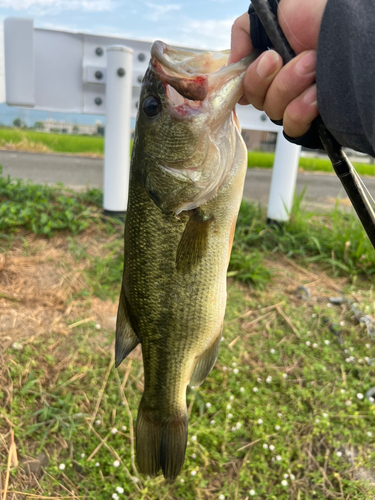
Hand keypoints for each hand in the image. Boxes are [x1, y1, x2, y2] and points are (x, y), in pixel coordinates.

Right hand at [229, 0, 327, 137]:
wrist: (355, 37)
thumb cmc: (323, 15)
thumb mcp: (275, 10)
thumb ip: (245, 32)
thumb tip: (232, 64)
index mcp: (272, 63)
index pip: (245, 83)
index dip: (250, 77)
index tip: (268, 60)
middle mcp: (282, 84)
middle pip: (256, 99)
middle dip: (275, 78)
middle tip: (302, 56)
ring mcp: (296, 104)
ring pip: (272, 111)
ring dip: (292, 87)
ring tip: (316, 67)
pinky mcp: (309, 122)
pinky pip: (290, 126)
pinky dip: (301, 109)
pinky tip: (318, 95)